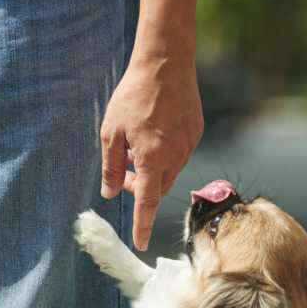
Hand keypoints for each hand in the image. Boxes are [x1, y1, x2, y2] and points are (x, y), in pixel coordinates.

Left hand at [100, 53, 203, 249]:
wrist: (166, 63)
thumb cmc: (134, 95)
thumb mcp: (110, 131)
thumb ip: (111, 166)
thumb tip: (110, 192)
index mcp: (151, 159)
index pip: (146, 203)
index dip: (142, 226)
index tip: (140, 244)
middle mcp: (174, 157)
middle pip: (157, 189)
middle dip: (139, 188)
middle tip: (122, 171)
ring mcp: (188, 146)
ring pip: (168, 172)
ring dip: (151, 170)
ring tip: (136, 145)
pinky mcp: (195, 134)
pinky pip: (179, 155)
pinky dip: (164, 154)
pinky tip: (153, 131)